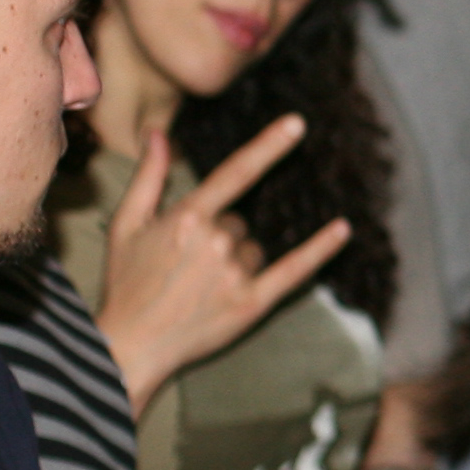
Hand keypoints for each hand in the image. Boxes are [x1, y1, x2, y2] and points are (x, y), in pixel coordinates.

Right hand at [96, 119, 352, 413]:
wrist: (130, 346)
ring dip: (236, 262)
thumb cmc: (126, 283)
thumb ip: (149, 177)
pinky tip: (343, 229)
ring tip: (199, 288)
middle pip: (239, 223)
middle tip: (186, 268)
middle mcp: (216, 241)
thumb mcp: (126, 225)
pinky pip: (294, 269)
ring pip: (254, 250)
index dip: (268, 145)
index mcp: (187, 217)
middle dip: (219, 238)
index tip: (297, 123)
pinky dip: (320, 250)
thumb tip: (158, 133)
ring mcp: (235, 273)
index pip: (236, 172)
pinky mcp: (252, 303)